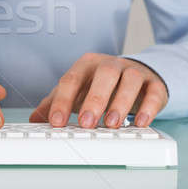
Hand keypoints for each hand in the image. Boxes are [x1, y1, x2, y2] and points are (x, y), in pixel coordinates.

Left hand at [30, 53, 167, 127]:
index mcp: (85, 65)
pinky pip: (154, 92)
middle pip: (103, 76)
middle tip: (86, 123)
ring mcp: (133, 71)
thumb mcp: (76, 92)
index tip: (56, 122)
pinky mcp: (154, 83)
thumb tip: (34, 119)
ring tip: (112, 124)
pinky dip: (148, 107)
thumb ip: (55, 103)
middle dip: (94, 100)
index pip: (71, 79)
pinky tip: (140, 123)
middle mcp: (109, 64)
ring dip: (120, 102)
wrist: (135, 76)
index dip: (62, 101)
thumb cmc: (99, 86)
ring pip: (129, 81)